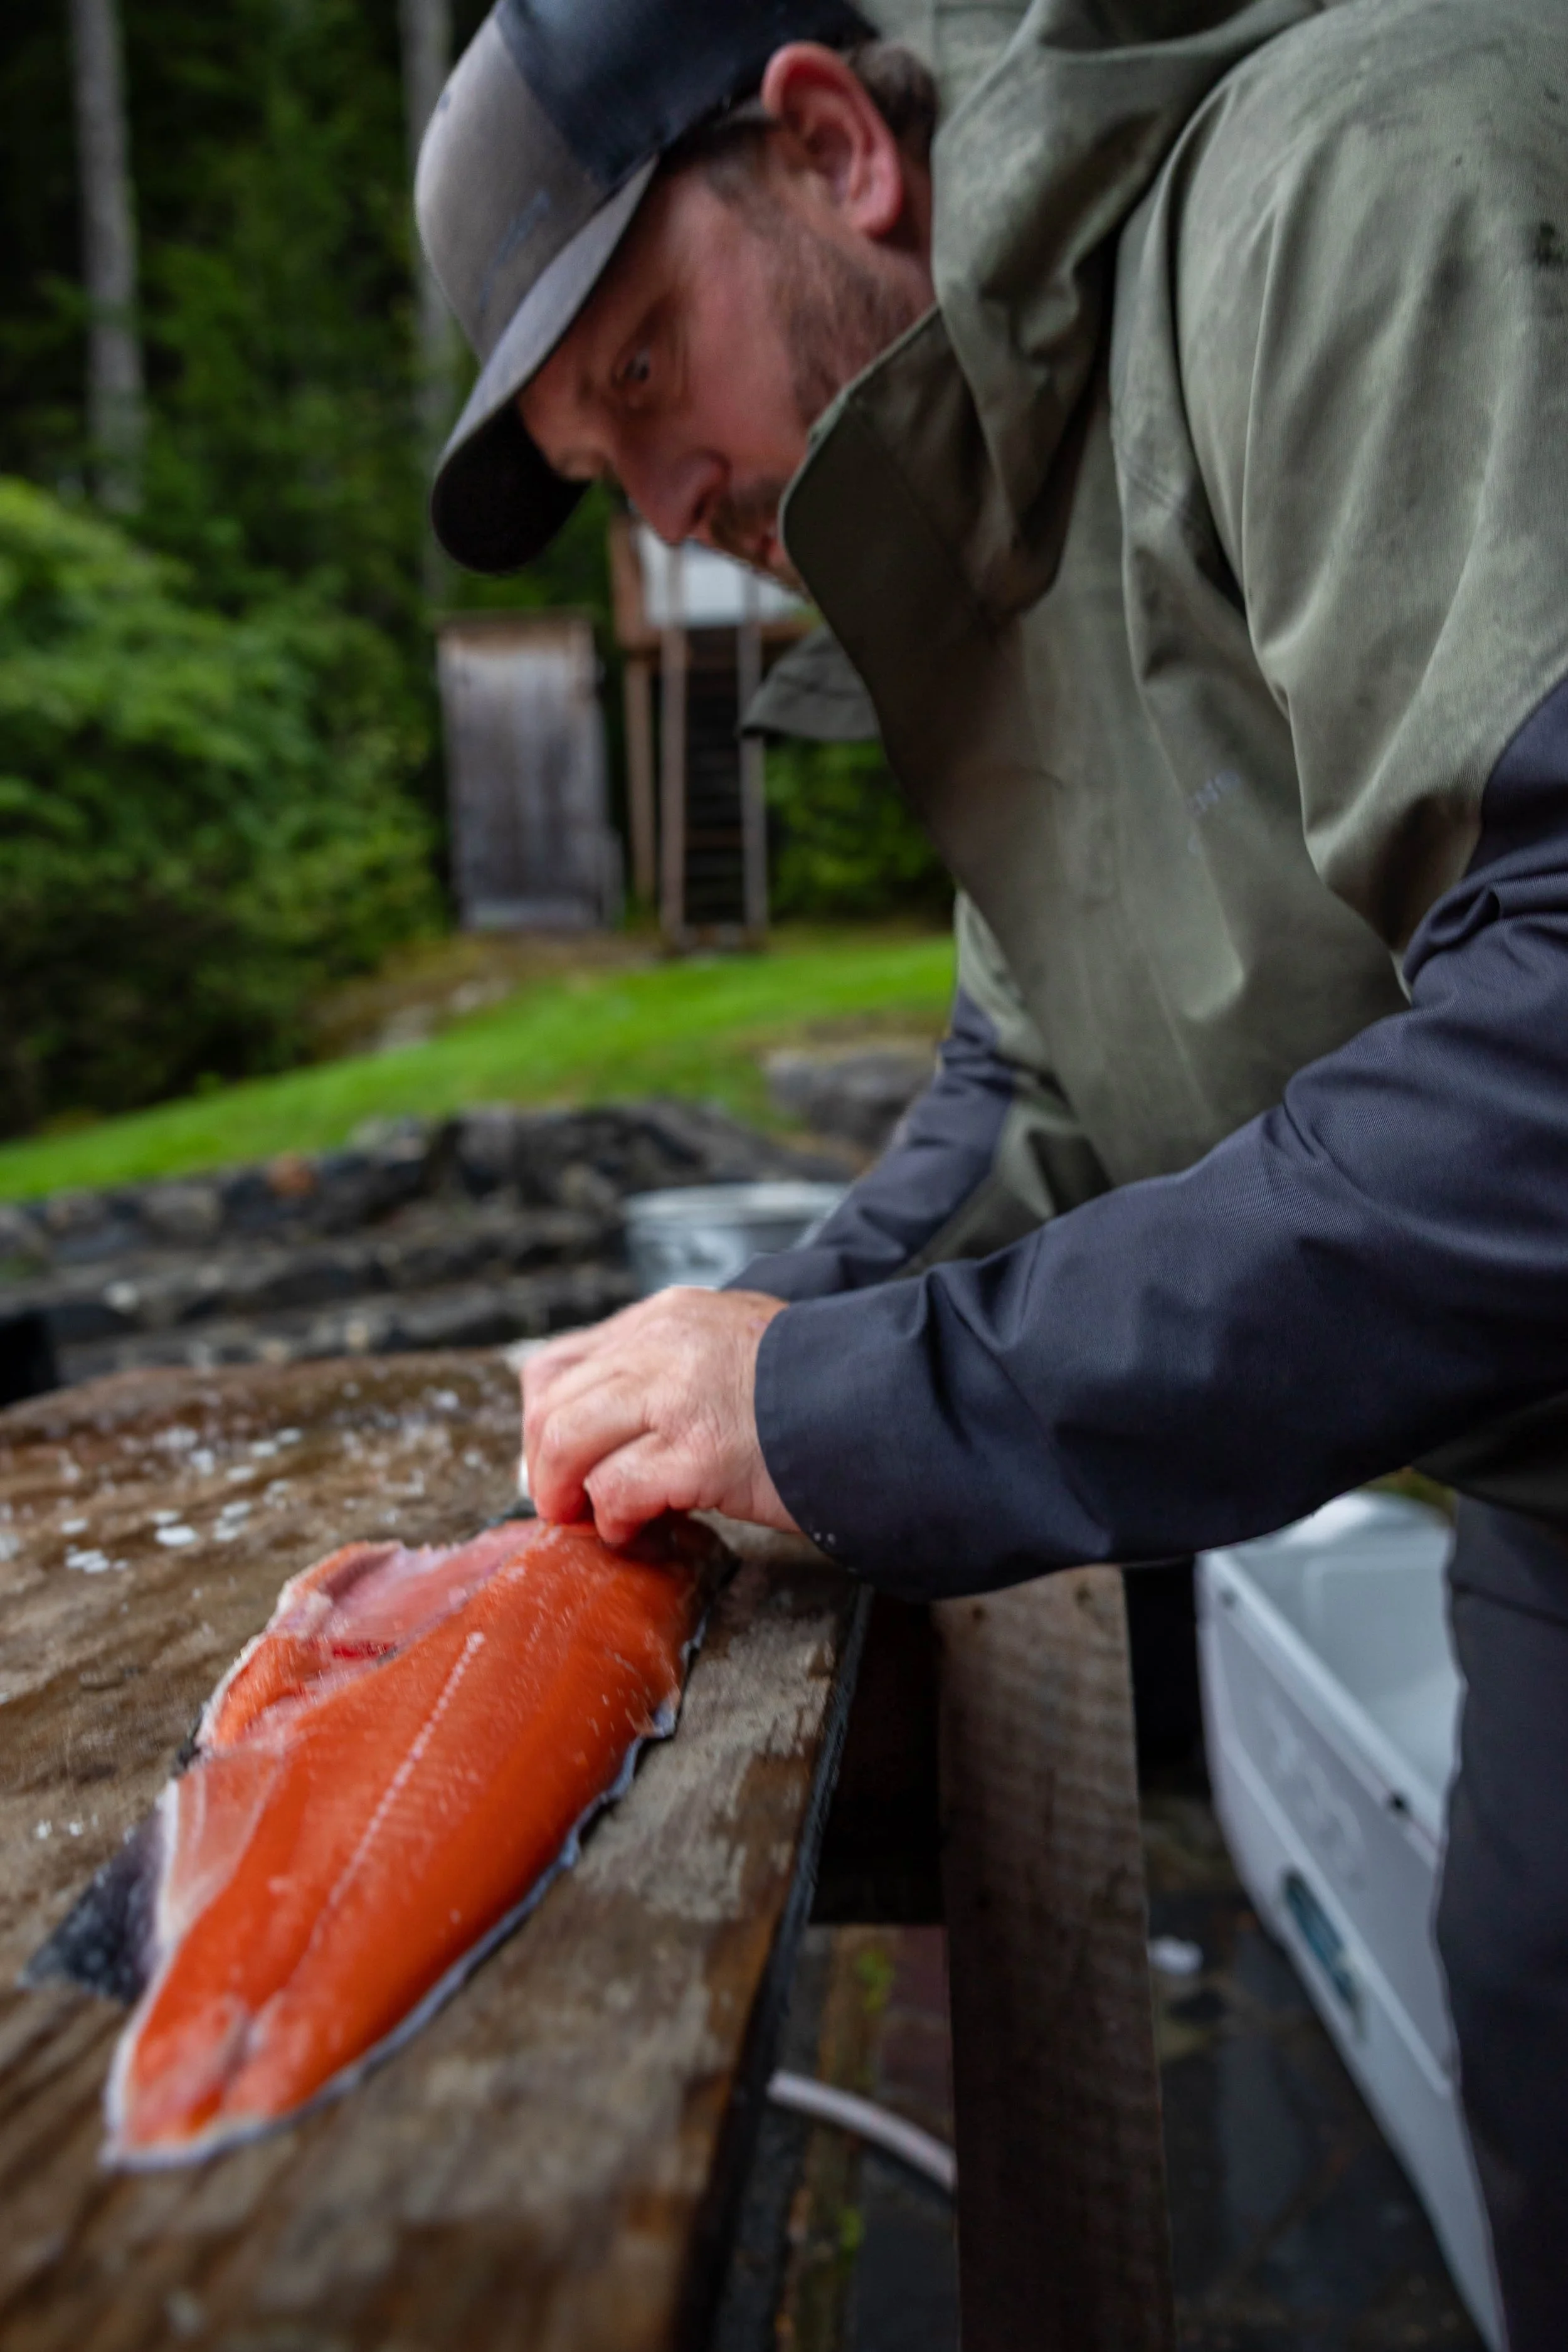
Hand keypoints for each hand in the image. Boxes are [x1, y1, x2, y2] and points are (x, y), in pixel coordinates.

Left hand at [520, 1288, 799, 1545]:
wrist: (890, 1403)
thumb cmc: (822, 1388)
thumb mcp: (736, 1345)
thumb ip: (675, 1368)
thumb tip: (621, 1426)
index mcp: (670, 1317)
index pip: (562, 1363)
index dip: (545, 1423)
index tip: (555, 1462)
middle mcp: (664, 1344)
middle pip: (552, 1404)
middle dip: (546, 1466)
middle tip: (564, 1506)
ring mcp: (678, 1395)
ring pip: (567, 1440)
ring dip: (568, 1493)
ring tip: (595, 1521)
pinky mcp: (699, 1451)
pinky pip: (617, 1488)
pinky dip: (617, 1519)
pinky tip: (641, 1529)